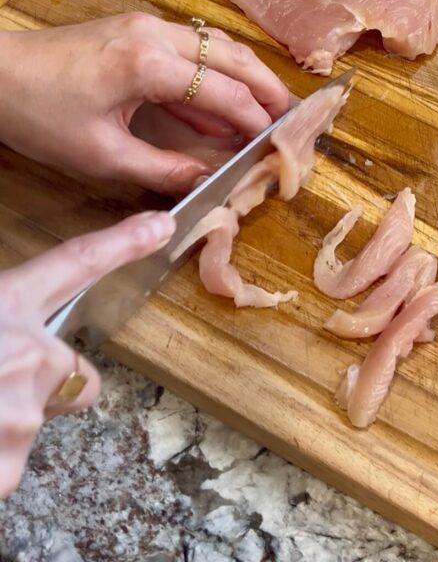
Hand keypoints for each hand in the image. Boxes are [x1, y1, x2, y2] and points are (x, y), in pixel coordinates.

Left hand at [0, 13, 289, 193]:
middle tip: (294, 117)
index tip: (278, 144)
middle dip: (268, 86)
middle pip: (232, 56)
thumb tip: (208, 182)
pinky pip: (193, 46)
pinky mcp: (135, 28)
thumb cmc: (39, 115)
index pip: (223, 92)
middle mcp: (156, 34)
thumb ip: (162, 169)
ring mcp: (146, 25)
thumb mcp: (101, 154)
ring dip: (247, 73)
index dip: (256, 121)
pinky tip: (223, 97)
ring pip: (216, 44)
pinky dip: (217, 69)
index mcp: (148, 64)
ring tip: (271, 105)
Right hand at [0, 209, 174, 498]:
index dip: (122, 242)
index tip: (162, 225)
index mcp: (7, 305)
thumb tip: (8, 327)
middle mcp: (31, 358)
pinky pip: (7, 466)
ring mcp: (24, 416)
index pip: (77, 262)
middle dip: (45, 383)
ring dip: (2, 424)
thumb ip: (0, 313)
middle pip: (76, 376)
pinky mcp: (10, 469)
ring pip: (33, 424)